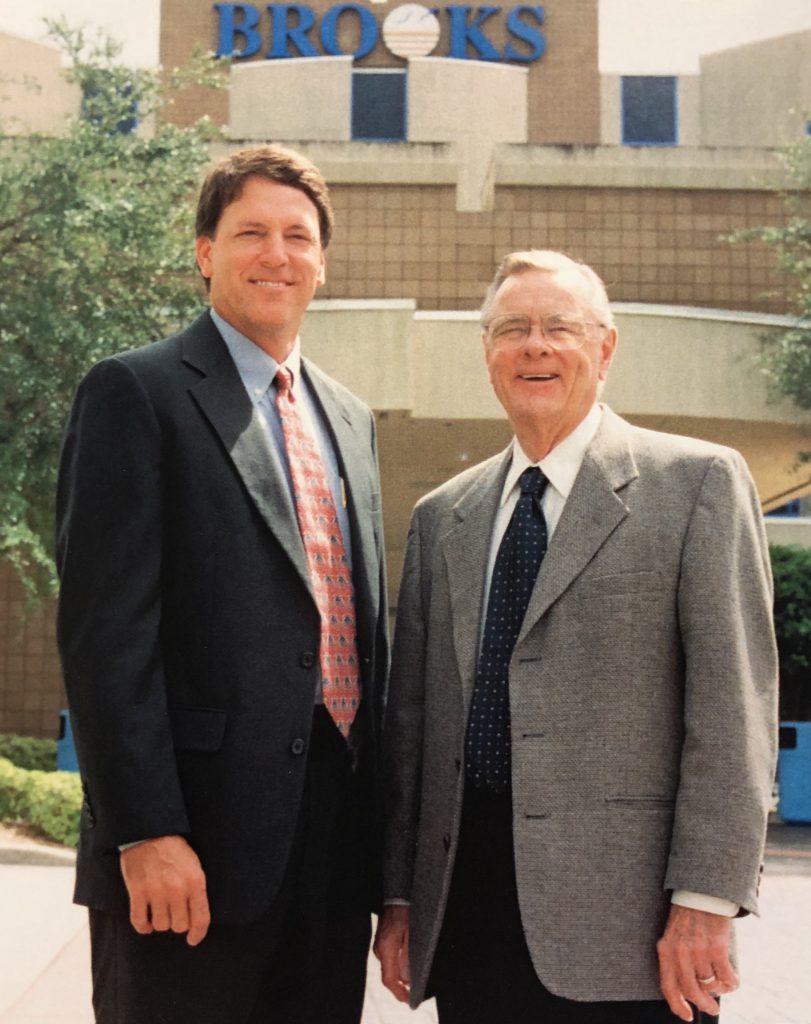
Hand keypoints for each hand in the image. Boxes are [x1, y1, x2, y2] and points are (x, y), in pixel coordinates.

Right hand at [120, 835, 210, 945]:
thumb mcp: (194, 865)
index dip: (198, 934)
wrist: (150, 832)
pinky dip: (143, 927)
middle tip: (173, 913)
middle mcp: (177, 889)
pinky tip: (146, 923)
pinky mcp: (138, 892)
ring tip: (160, 911)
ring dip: (160, 922)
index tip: (193, 940)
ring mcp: (156, 891)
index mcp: (195, 881)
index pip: (201, 918)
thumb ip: (196, 889)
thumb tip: (195, 916)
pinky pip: (139, 921)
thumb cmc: (174, 850)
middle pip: (179, 925)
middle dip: (177, 923)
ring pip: (161, 925)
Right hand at [373, 905, 410, 1002]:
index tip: (408, 1000)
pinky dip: (395, 966)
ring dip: (398, 976)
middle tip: (411, 993)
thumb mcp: (410, 936)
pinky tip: (404, 965)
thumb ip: (407, 957)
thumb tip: (407, 977)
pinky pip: (387, 959)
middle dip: (399, 986)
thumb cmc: (405, 914)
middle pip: (388, 975)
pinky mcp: (380, 941)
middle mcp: (379, 950)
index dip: (398, 992)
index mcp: (387, 949)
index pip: (389, 979)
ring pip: (387, 968)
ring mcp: (378, 945)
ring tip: (410, 981)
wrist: (396, 897)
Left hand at [656, 904, 737, 1020]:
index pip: (668, 987)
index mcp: (665, 950)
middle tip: (712, 1008)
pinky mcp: (717, 949)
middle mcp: (680, 952)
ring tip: (721, 985)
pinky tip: (732, 980)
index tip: (688, 1016)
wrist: (702, 894)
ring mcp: (698, 951)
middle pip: (692, 991)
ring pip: (710, 986)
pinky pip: (726, 978)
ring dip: (718, 991)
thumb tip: (687, 990)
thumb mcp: (673, 937)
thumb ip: (676, 959)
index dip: (678, 1006)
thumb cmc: (688, 918)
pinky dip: (731, 984)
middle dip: (704, 1004)